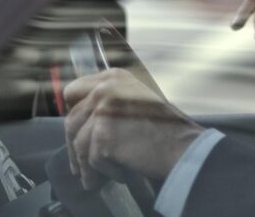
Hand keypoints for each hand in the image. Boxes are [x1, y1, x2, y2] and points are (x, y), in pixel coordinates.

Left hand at [64, 69, 203, 189]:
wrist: (182, 146)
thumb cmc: (164, 129)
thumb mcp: (134, 100)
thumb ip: (108, 101)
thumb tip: (79, 122)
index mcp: (112, 76)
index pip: (73, 91)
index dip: (74, 114)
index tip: (75, 132)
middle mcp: (105, 87)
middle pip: (72, 121)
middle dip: (74, 147)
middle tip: (78, 167)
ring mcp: (103, 110)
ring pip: (78, 144)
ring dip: (86, 166)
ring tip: (95, 178)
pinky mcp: (103, 135)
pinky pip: (92, 160)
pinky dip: (105, 172)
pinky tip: (120, 174)